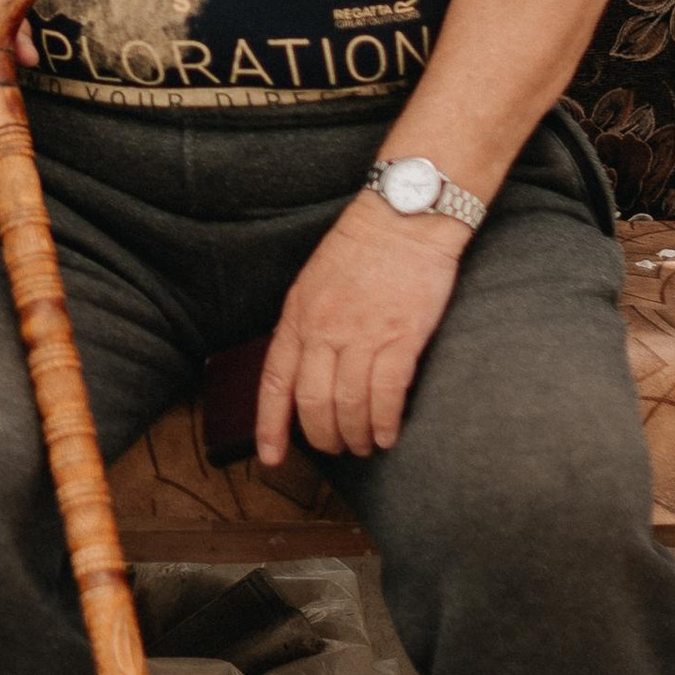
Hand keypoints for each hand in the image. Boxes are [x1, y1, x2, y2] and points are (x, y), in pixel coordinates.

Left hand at [255, 197, 467, 467]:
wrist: (403, 217)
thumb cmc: (362, 248)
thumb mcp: (313, 283)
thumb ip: (306, 325)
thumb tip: (304, 369)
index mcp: (297, 316)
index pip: (275, 382)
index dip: (270, 425)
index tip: (271, 457)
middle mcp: (323, 330)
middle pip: (312, 402)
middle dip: (322, 437)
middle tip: (336, 449)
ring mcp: (362, 335)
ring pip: (348, 405)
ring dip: (355, 436)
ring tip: (364, 445)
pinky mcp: (400, 337)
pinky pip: (386, 395)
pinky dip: (384, 422)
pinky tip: (388, 434)